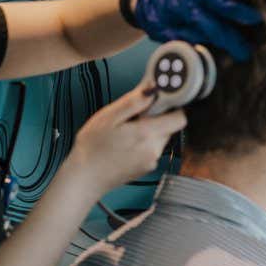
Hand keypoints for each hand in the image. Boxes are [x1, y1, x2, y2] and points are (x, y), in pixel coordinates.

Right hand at [70, 84, 186, 194]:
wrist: (85, 177)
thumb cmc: (92, 147)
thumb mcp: (109, 116)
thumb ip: (134, 101)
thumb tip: (152, 87)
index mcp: (147, 134)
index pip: (180, 118)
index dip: (171, 106)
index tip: (157, 100)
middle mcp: (154, 150)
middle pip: (170, 126)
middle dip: (156, 118)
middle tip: (133, 117)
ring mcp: (152, 161)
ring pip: (161, 137)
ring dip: (149, 130)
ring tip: (126, 132)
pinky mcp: (147, 168)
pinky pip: (153, 149)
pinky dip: (144, 143)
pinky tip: (126, 144)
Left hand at [132, 0, 262, 60]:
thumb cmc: (165, 19)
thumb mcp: (169, 35)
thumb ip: (186, 40)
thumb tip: (202, 48)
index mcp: (190, 14)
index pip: (214, 29)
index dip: (230, 42)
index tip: (244, 53)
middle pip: (221, 4)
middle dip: (238, 11)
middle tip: (256, 18)